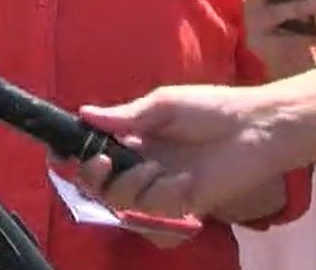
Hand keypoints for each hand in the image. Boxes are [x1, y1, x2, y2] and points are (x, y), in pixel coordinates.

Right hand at [71, 83, 285, 219]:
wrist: (256, 128)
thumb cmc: (211, 108)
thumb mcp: (162, 105)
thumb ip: (124, 116)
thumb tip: (83, 114)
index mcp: (134, 140)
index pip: (93, 152)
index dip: (72, 155)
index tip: (59, 151)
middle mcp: (141, 166)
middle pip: (99, 185)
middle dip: (92, 176)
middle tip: (101, 160)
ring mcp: (161, 187)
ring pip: (123, 202)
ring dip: (130, 185)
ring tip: (152, 166)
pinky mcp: (183, 205)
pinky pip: (157, 210)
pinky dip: (164, 195)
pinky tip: (183, 179)